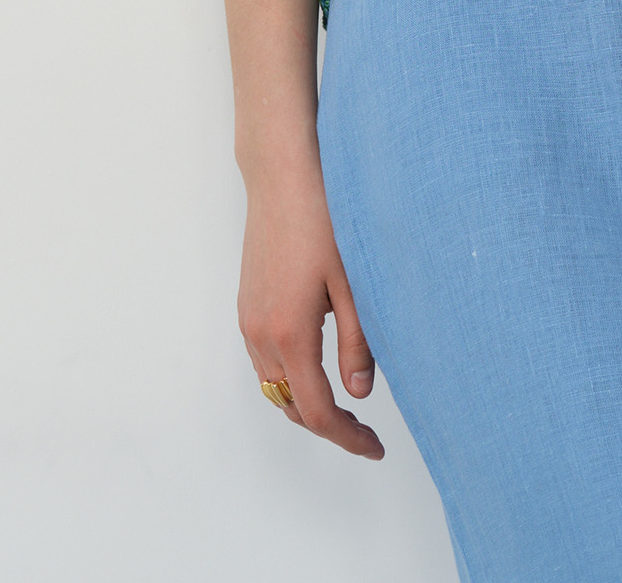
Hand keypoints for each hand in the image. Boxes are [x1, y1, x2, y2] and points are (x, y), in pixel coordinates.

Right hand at [238, 155, 384, 459]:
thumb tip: (359, 393)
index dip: (346, 437)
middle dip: (327, 423)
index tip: (373, 447)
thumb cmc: (323, 217)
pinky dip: (290, 375)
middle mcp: (260, 334)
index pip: (316, 410)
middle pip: (290, 405)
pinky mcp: (247, 304)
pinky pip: (264, 359)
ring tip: (346, 399)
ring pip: (274, 385)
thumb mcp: (354, 282)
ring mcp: (248, 319)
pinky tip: (318, 361)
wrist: (283, 175)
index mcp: (290, 334)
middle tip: (365, 429)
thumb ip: (357, 342)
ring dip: (306, 401)